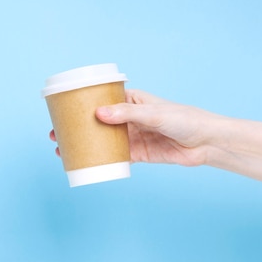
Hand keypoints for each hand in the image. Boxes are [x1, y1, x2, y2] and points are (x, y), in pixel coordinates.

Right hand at [50, 89, 221, 166]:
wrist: (206, 142)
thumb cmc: (184, 119)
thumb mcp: (153, 113)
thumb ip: (126, 113)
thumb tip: (98, 113)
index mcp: (131, 100)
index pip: (100, 100)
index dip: (81, 105)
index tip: (63, 110)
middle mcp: (128, 117)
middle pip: (96, 121)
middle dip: (76, 127)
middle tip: (56, 133)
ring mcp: (132, 135)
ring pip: (102, 139)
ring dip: (84, 144)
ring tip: (64, 149)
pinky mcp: (138, 153)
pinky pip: (114, 156)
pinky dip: (99, 159)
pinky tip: (85, 162)